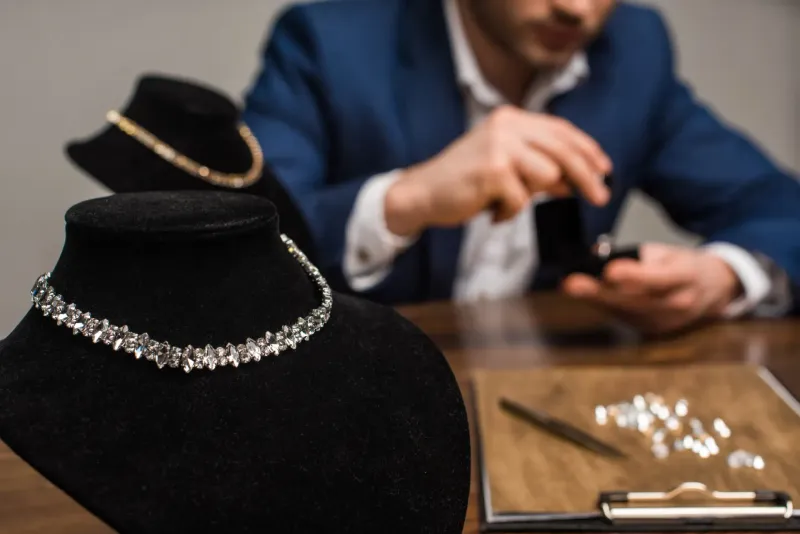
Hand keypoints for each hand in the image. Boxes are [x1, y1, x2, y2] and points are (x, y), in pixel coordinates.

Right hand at [384, 106, 612, 235]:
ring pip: (547, 176)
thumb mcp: (507, 167)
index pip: (560, 130)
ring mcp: (499, 146)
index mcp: (511, 118)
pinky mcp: (493, 171)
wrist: (423, 193)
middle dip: (586, 177)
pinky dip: (508, 212)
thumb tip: (576, 181)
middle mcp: (506, 126)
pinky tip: (490, 211)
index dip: (587, 149)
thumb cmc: (465, 182)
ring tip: (504, 200)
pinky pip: (522, 200)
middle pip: (563, 151)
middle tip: (601, 197)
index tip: (605, 169)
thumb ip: (539, 168)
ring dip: (530, 197)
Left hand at [562, 243, 742, 334]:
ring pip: (626, 311)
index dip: (633, 276)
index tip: (609, 271)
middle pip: (635, 300)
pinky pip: (625, 318)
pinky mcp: (653, 331)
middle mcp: (679, 303)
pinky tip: (588, 294)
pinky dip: (605, 305)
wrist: (713, 291)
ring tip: (572, 286)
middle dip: (600, 292)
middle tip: (571, 283)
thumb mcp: (669, 251)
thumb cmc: (685, 264)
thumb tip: (599, 255)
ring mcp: (666, 322)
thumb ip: (637, 254)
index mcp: (687, 277)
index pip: (658, 278)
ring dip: (596, 299)